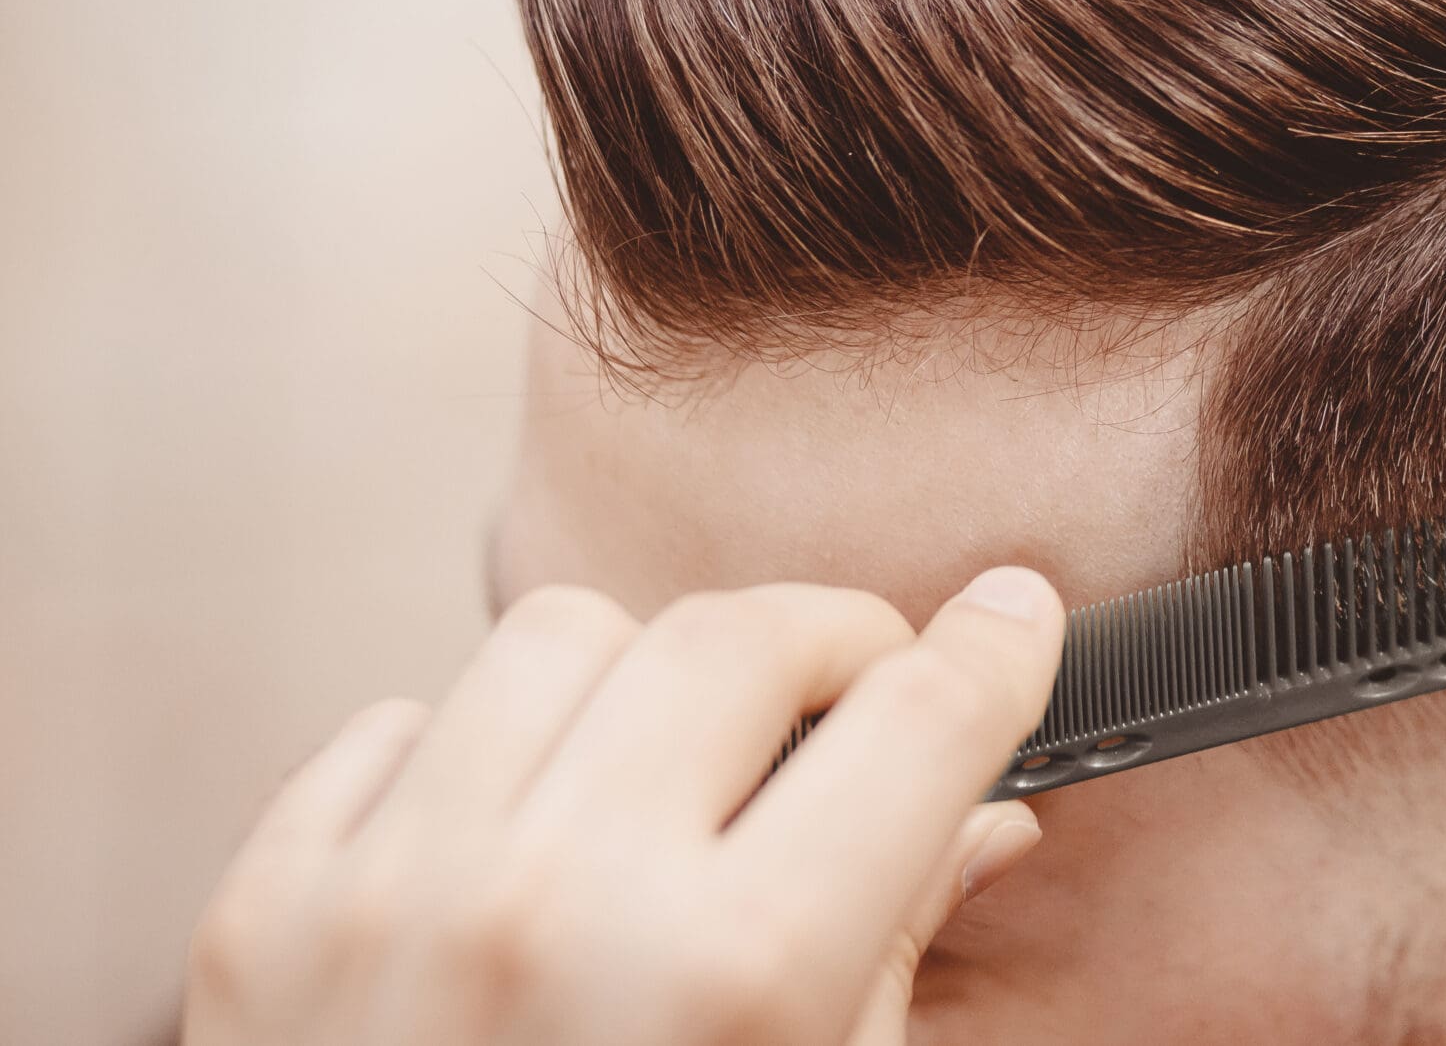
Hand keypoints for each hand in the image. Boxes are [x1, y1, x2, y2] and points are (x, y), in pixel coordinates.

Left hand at [183, 569, 1063, 1045]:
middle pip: (740, 637)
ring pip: (562, 639)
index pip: (920, 721)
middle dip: (830, 653)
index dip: (994, 652)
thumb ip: (898, 948)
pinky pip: (397, 723)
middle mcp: (564, 910)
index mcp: (738, 983)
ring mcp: (396, 901)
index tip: (1013, 624)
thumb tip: (980, 813)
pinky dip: (475, 757)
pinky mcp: (269, 916)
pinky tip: (520, 845)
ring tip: (668, 782)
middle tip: (854, 709)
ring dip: (644, 688)